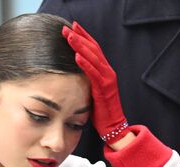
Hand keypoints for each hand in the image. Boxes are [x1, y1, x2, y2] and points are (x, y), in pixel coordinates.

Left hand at [62, 22, 129, 145]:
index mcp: (104, 71)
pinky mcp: (104, 89)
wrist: (113, 126)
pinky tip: (76, 56)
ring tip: (69, 36)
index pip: (94, 49)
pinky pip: (94, 73)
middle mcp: (108, 72)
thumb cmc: (101, 111)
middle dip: (80, 37)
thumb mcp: (92, 91)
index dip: (84, 36)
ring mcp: (107, 80)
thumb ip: (86, 80)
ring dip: (80, 46)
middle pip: (93, 49)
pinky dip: (85, 64)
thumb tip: (72, 73)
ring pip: (93, 58)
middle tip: (66, 28)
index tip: (72, 27)